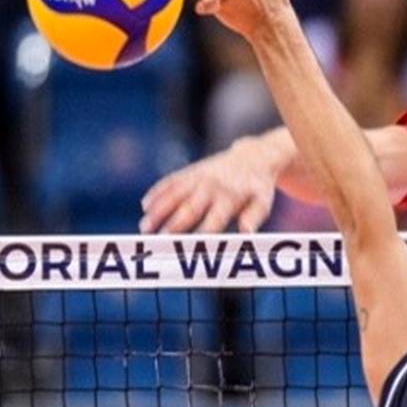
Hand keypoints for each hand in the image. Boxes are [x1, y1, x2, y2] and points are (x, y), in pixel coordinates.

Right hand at [139, 138, 277, 233]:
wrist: (253, 156)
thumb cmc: (257, 188)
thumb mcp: (263, 201)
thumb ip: (254, 217)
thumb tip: (246, 233)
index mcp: (230, 198)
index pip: (213, 220)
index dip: (200, 236)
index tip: (187, 250)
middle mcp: (212, 186)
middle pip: (189, 208)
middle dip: (173, 224)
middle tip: (158, 241)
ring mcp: (199, 176)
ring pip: (174, 193)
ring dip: (158, 209)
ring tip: (144, 227)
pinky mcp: (191, 171)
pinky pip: (171, 180)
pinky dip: (157, 191)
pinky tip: (145, 205)